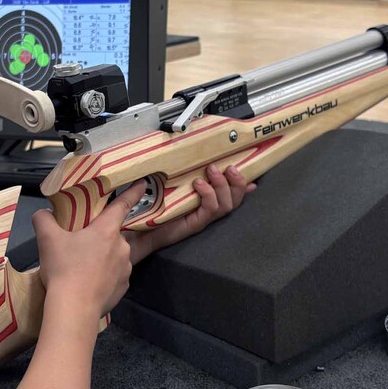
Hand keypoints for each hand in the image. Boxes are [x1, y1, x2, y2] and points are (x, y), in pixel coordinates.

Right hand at [33, 180, 147, 324]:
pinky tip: (88, 284)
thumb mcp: (47, 239)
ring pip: (114, 257)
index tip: (143, 184)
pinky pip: (114, 276)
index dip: (133, 192)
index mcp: (107, 230)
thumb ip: (44, 219)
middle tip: (79, 247)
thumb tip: (43, 213)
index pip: (123, 205)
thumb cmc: (63, 269)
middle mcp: (121, 247)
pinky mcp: (124, 287)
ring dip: (101, 259)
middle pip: (112, 235)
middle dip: (99, 238)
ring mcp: (126, 269)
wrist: (73, 308)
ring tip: (81, 270)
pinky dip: (104, 277)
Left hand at [125, 164, 255, 264]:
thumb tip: (189, 159)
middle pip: (234, 200)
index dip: (243, 185)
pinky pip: (209, 210)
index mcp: (203, 201)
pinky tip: (199, 185)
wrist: (135, 229)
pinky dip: (208, 195)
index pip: (231, 193)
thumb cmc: (149, 207)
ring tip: (211, 172)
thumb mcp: (168, 184)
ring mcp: (200, 218)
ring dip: (222, 185)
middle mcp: (205, 211)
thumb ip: (180, 174)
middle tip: (229, 167)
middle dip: (237, 182)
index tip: (252, 174)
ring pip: (226, 205)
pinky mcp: (192, 224)